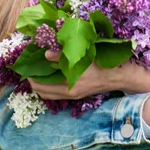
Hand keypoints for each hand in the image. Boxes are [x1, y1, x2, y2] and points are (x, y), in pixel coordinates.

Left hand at [27, 49, 149, 99]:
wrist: (121, 76)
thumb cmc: (104, 63)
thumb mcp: (84, 56)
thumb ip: (63, 56)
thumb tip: (46, 54)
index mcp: (68, 85)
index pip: (39, 85)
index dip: (31, 74)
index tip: (28, 62)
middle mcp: (69, 93)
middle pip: (41, 92)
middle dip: (34, 80)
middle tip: (32, 66)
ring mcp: (74, 95)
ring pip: (49, 94)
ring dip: (42, 84)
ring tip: (41, 70)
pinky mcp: (78, 94)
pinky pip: (57, 94)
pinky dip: (51, 86)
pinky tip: (54, 73)